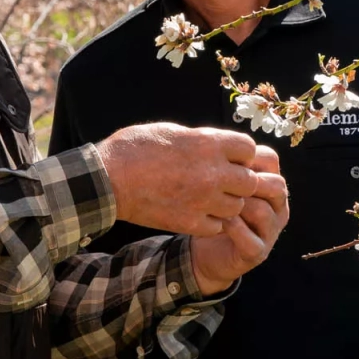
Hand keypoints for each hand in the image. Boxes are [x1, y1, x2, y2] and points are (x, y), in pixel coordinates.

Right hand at [95, 123, 268, 236]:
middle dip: (239, 180)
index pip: (250, 149)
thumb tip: (217, 146)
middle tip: (222, 181)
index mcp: (208, 143)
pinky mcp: (190, 222)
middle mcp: (212, 172)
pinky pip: (217, 226)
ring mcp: (203, 200)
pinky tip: (196, 212)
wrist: (109, 180)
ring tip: (207, 197)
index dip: (241, 154)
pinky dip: (211, 221)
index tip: (229, 157)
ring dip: (227, 202)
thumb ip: (201, 141)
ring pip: (236, 206)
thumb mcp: (171, 132)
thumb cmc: (134, 149)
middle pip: (249, 181)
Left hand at [190, 150, 287, 294]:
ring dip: (237, 205)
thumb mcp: (222, 184)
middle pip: (276, 185)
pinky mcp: (258, 253)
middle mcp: (277, 207)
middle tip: (220, 182)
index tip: (222, 158)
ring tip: (215, 203)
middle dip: (247, 181)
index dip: (248, 156)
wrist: (207, 251)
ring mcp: (271, 232)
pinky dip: (233, 228)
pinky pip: (250, 239)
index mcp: (270, 185)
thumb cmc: (216, 209)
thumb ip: (226, 164)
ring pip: (262, 211)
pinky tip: (217, 222)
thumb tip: (214, 140)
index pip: (271, 159)